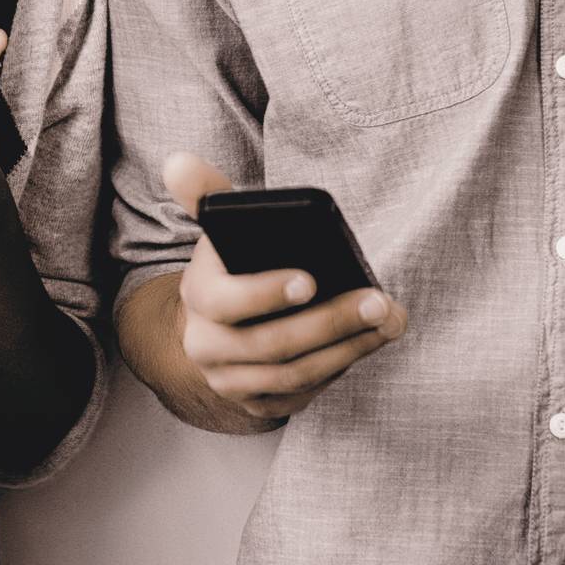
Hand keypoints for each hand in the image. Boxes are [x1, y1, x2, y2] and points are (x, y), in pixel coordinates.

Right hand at [166, 152, 406, 421]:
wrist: (215, 320)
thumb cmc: (232, 262)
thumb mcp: (219, 227)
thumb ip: (205, 192)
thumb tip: (177, 161)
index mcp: (197, 296)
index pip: (226, 302)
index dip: (266, 294)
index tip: (311, 279)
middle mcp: (204, 345)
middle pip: (270, 345)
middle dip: (330, 323)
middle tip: (377, 302)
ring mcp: (227, 380)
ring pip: (291, 376)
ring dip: (346, 350)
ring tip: (386, 322)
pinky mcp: (253, 403)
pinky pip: (299, 397)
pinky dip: (336, 372)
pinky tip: (366, 344)